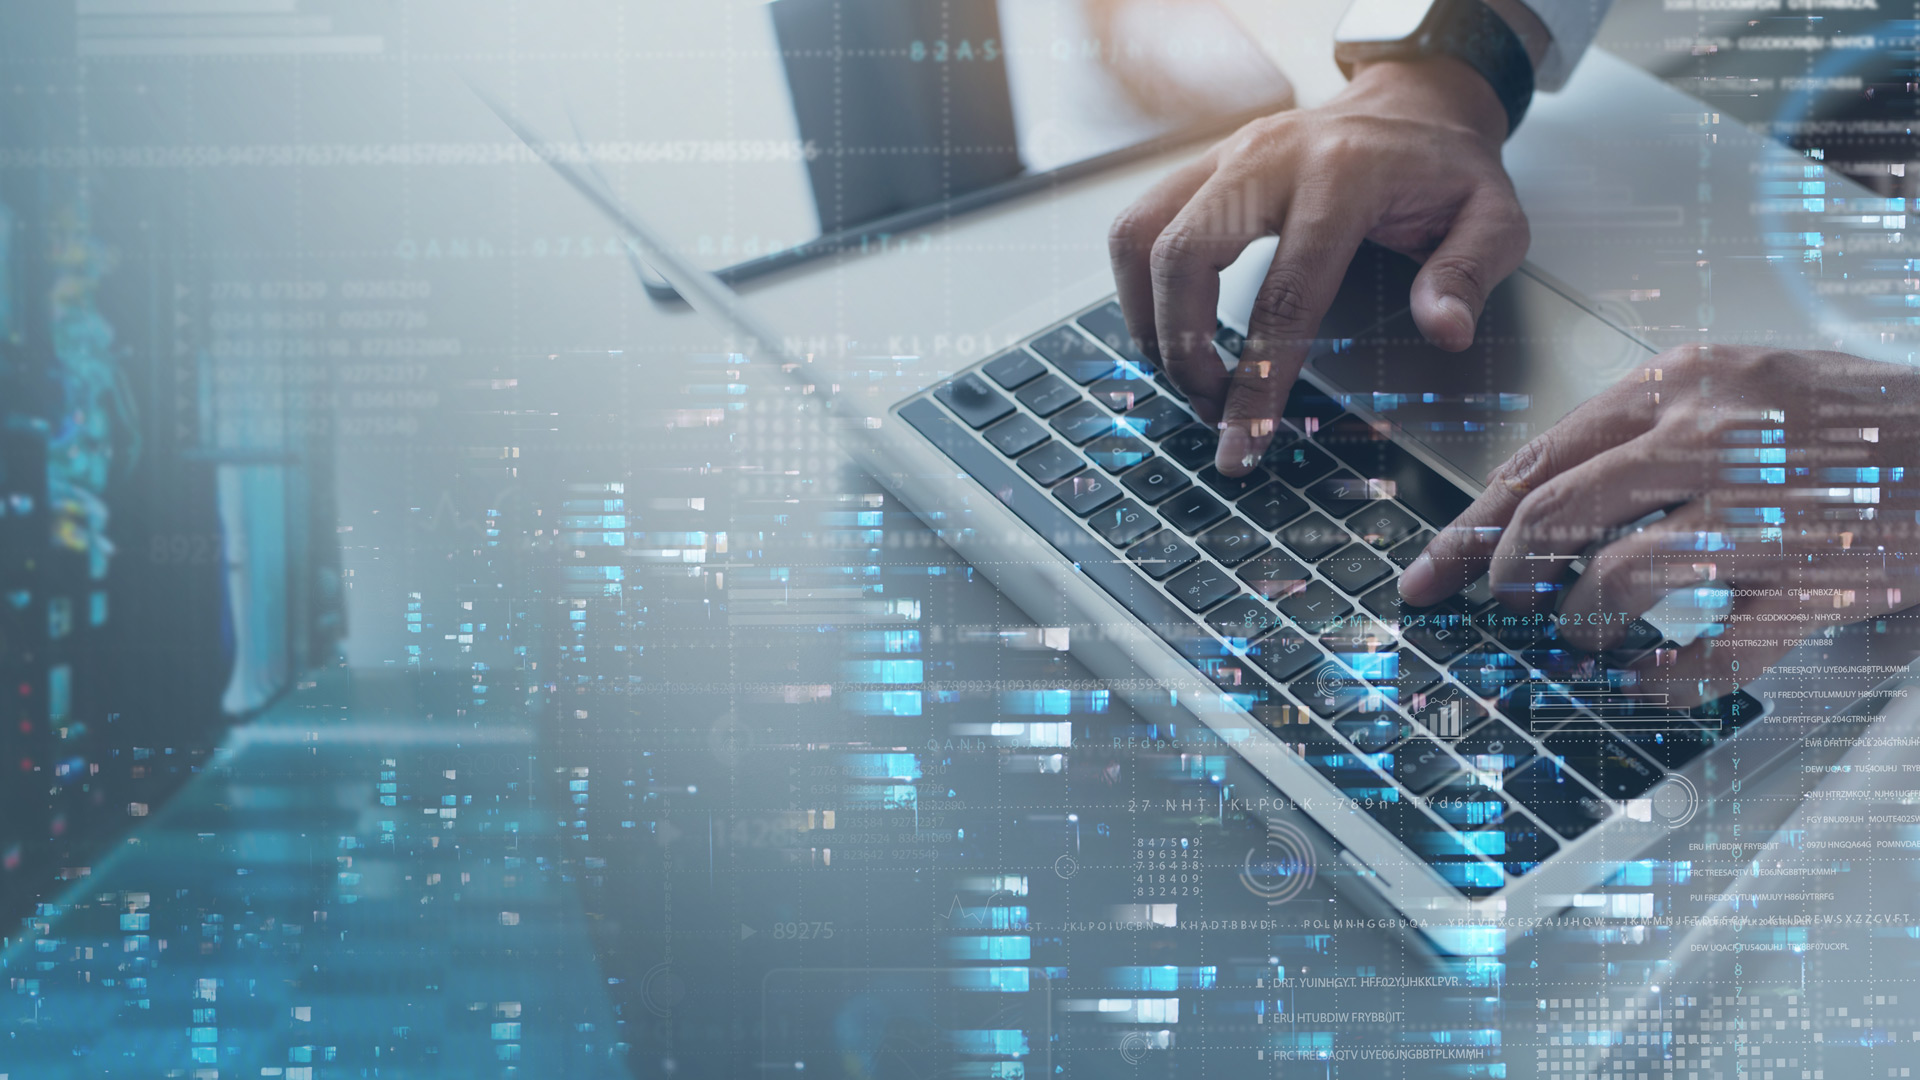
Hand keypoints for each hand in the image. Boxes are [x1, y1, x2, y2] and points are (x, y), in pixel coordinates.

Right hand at [1108, 56, 1527, 475]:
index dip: (1257, 380)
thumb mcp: (1494, 216)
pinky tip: (1171, 329)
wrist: (1412, 105)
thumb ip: (1469, 273)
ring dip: (1146, 319)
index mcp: (1342, 176)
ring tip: (1185, 372)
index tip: (1242, 443)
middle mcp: (1268, 158)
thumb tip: (1443, 331)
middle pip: (1182, 257)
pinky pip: (1138, 225)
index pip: (1284, 294)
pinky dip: (1140, 288)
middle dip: (1181, 349)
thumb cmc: (1445, 170)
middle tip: (1210, 406)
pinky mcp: (1201, 166)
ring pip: (1139, 235)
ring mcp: (1225, 156)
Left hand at [1401, 345, 1919, 702]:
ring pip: (1615, 581)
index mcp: (1686, 382)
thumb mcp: (1747, 384)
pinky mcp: (1815, 580)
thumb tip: (1547, 505)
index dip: (1471, 526)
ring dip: (1581, 625)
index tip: (1432, 570)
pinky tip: (1651, 681)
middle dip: (1506, 579)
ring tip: (1583, 639)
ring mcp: (1763, 510)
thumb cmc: (1864, 421)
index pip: (1539, 458)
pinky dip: (1665, 679)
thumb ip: (1652, 429)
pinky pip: (1711, 650)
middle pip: (1554, 517)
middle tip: (1500, 612)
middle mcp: (1712, 436)